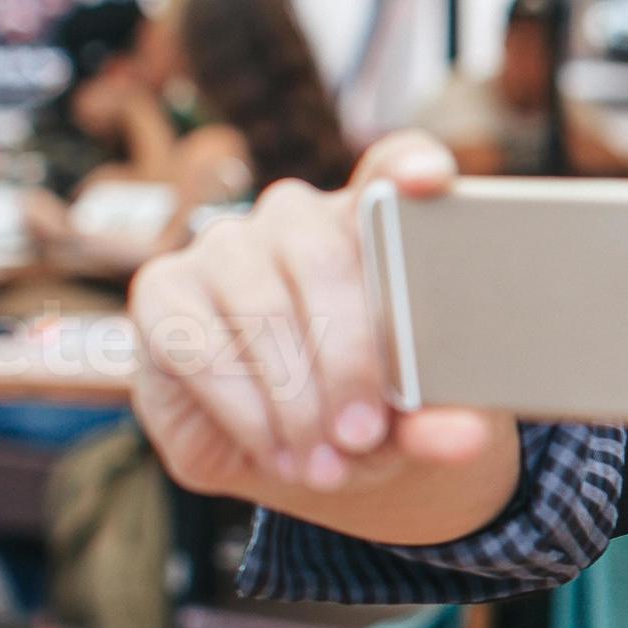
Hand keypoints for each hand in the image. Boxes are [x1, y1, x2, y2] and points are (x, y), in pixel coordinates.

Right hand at [129, 131, 516, 530]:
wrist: (300, 449)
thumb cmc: (371, 410)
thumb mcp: (414, 421)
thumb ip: (439, 420)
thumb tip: (463, 438)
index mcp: (375, 223)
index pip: (393, 166)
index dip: (409, 166)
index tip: (430, 182)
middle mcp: (296, 218)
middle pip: (324, 257)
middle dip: (348, 358)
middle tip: (364, 434)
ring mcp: (225, 247)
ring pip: (261, 307)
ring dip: (296, 397)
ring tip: (327, 462)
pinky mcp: (163, 290)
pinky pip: (200, 346)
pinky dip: (246, 410)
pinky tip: (278, 451)